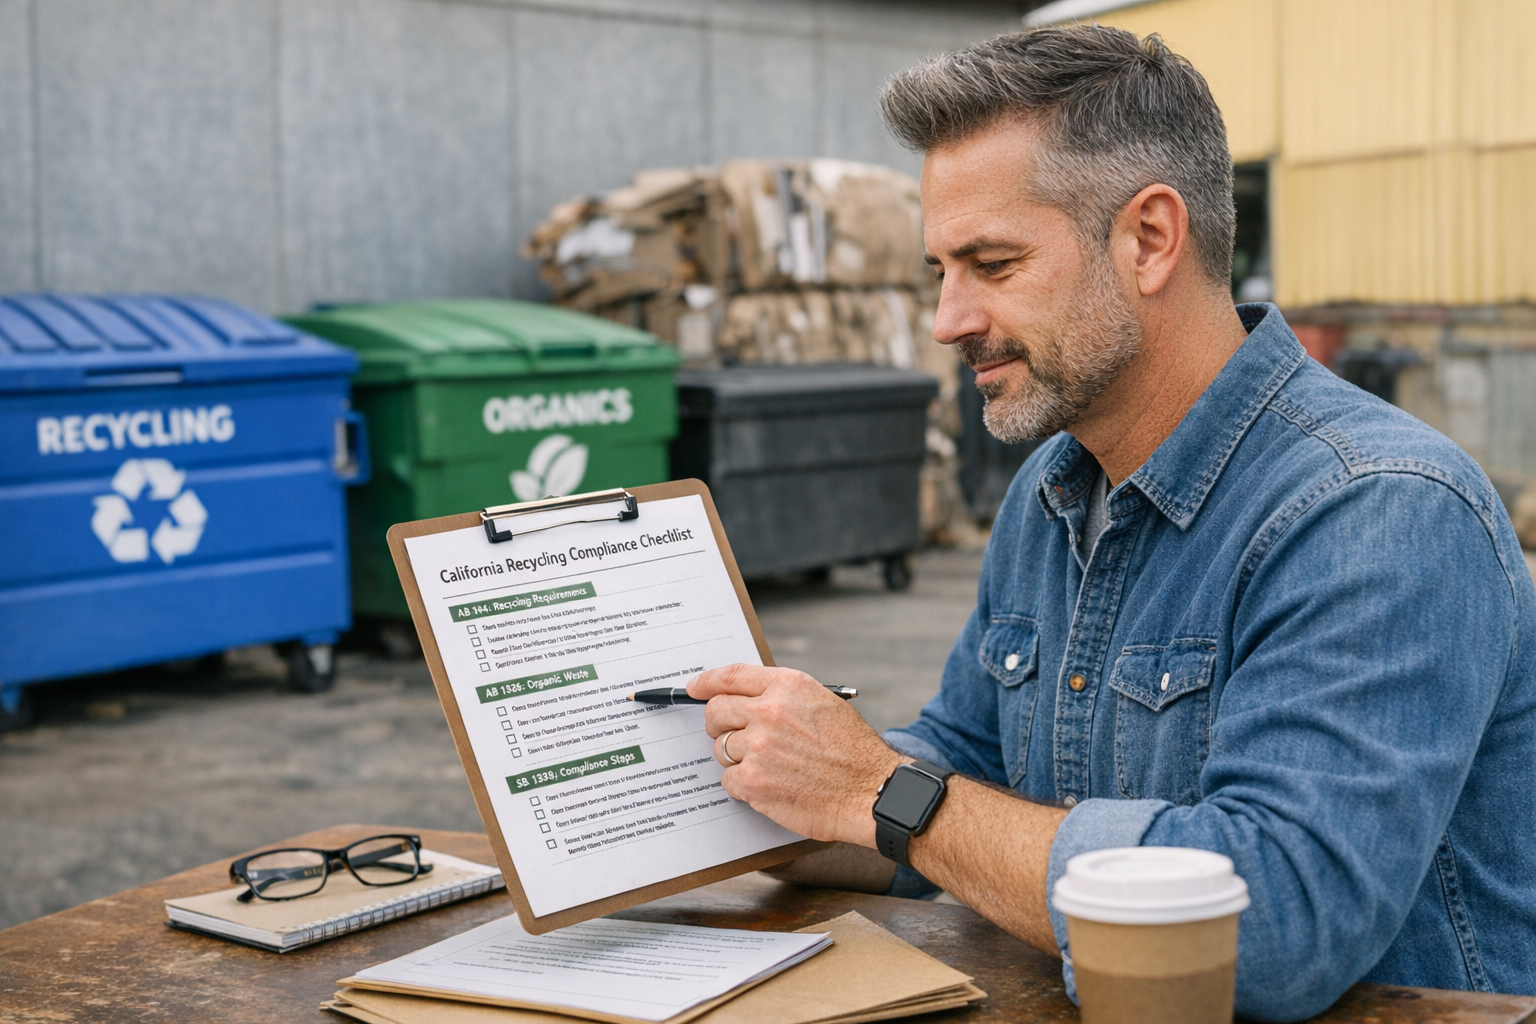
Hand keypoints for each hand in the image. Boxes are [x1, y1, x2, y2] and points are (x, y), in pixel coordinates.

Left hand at [689, 664, 904, 845]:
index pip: (732, 676)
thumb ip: (782, 697)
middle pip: (716, 712)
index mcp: (788, 686)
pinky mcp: (754, 782)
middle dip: (718, 724)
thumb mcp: (822, 704)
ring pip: (721, 748)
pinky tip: (770, 786)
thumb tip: (746, 698)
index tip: (695, 687)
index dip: (707, 681)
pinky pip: (729, 779)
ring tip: (769, 766)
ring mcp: (759, 747)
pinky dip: (744, 785)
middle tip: (729, 735)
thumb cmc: (852, 750)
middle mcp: (769, 712)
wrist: (870, 791)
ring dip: (737, 758)